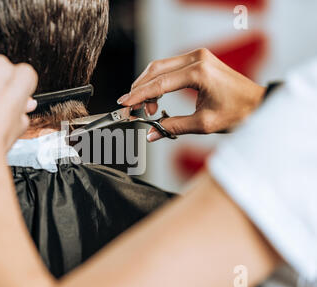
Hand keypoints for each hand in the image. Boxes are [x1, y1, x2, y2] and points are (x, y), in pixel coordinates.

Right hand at [117, 48, 265, 141]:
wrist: (258, 104)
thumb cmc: (239, 112)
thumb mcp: (203, 123)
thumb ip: (173, 126)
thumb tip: (152, 133)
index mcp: (199, 72)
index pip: (159, 83)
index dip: (139, 95)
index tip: (124, 104)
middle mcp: (197, 58)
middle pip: (156, 69)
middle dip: (140, 89)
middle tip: (131, 108)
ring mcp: (198, 57)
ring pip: (160, 67)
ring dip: (149, 86)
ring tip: (147, 108)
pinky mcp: (198, 61)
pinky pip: (170, 68)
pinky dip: (159, 82)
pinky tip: (156, 97)